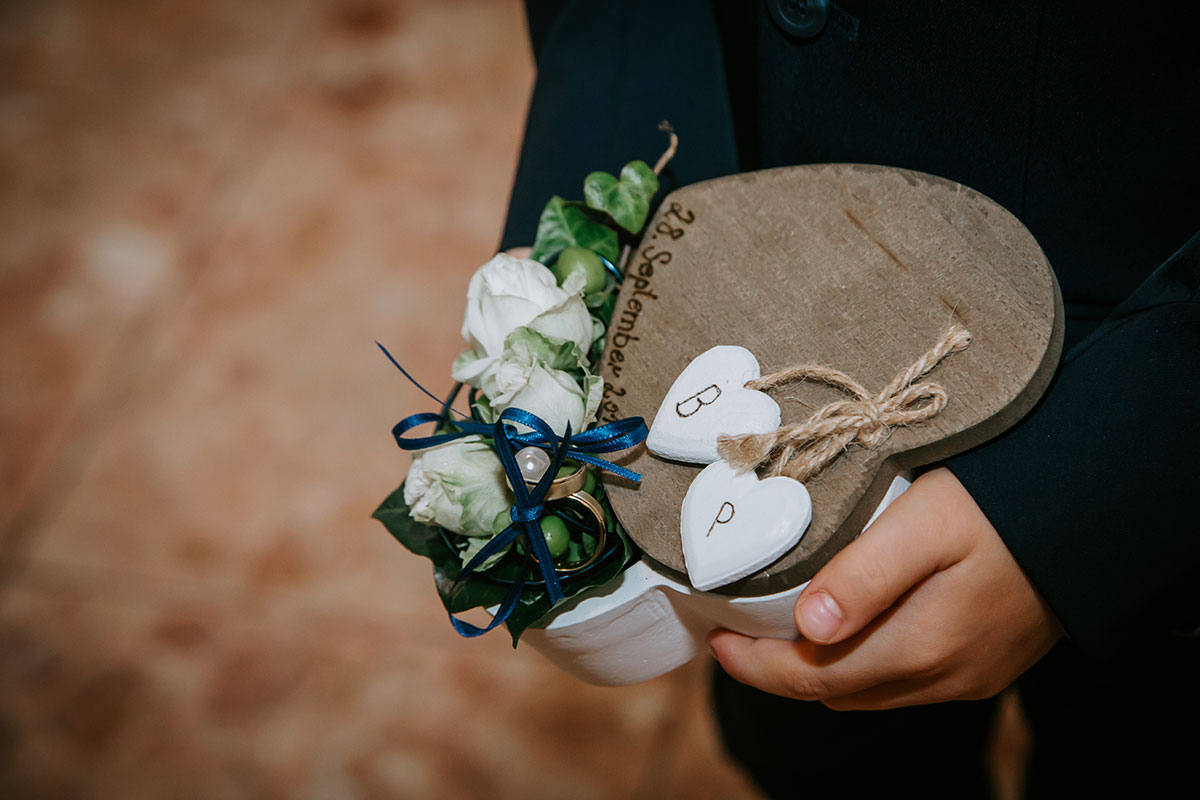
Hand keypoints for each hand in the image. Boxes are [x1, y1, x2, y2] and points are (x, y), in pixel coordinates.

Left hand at [708, 467, 1061, 709]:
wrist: (1099, 509)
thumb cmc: (1007, 502)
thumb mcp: (928, 522)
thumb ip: (865, 575)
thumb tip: (807, 626)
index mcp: (919, 647)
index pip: (809, 678)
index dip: (753, 665)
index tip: (714, 636)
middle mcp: (943, 676)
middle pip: (835, 691)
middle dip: (779, 668)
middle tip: (739, 625)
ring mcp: (968, 675)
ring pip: (868, 690)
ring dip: (820, 668)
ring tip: (782, 624)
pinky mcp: (986, 663)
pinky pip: (904, 680)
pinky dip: (861, 662)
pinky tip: (849, 624)